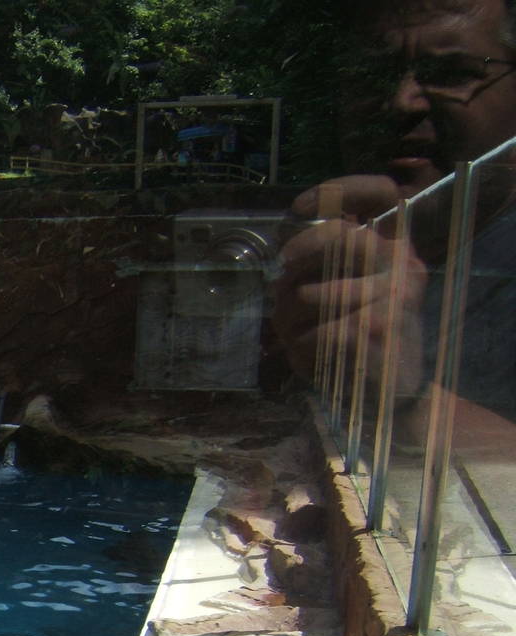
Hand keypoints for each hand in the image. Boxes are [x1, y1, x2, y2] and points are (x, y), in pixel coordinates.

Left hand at [272, 175, 425, 394]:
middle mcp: (402, 264)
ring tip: (295, 334)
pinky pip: (316, 331)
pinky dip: (302, 349)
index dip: (338, 189)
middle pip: (338, 235)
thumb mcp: (348, 292)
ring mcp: (393, 296)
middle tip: (282, 274)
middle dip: (297, 255)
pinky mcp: (376, 330)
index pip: (382, 193)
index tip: (300, 207)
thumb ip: (327, 264)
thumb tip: (283, 250)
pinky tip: (312, 360)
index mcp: (396, 249)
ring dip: (290, 316)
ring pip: (314, 291)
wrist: (392, 397)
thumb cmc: (360, 342)